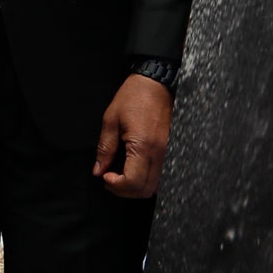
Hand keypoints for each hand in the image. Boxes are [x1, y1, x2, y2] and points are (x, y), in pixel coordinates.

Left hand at [94, 73, 172, 198]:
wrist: (157, 82)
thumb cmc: (134, 97)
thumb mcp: (111, 120)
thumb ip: (104, 148)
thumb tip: (98, 170)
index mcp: (144, 146)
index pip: (133, 182)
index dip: (116, 186)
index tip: (105, 176)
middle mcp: (161, 153)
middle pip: (146, 190)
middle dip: (125, 190)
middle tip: (110, 179)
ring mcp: (170, 153)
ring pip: (157, 186)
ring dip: (138, 187)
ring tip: (122, 175)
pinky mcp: (174, 150)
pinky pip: (164, 175)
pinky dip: (149, 179)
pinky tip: (137, 169)